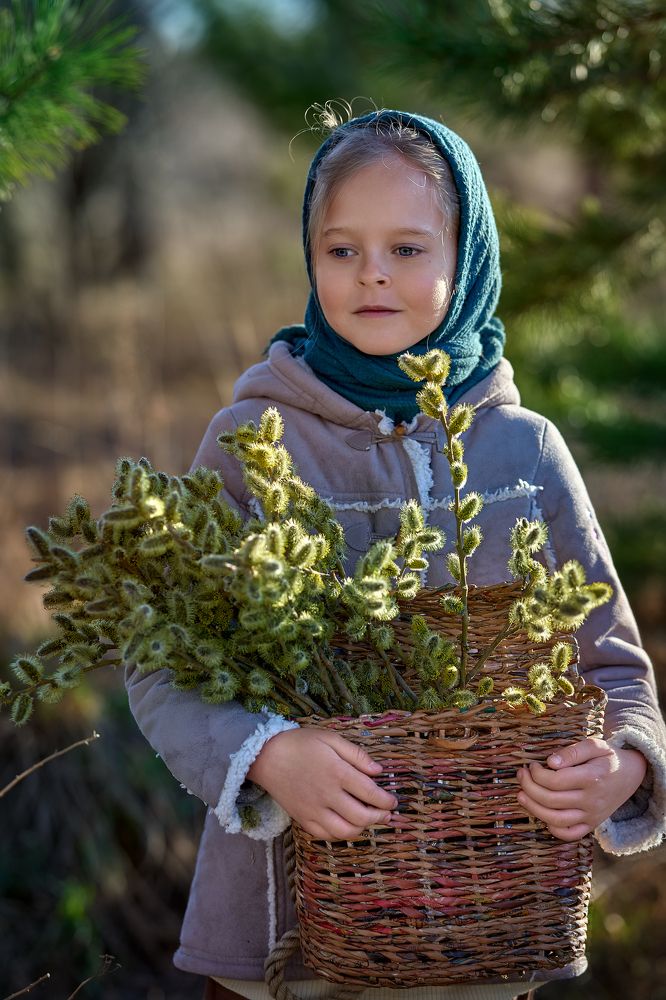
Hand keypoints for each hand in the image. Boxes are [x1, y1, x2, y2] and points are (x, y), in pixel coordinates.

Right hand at [247, 728, 397, 840]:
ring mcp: (314, 810)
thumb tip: (378, 771)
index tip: (393, 802)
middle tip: (387, 814)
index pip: (371, 793)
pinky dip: (341, 835)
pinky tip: (347, 826)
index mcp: (337, 772)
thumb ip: (356, 754)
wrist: (266, 756)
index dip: (386, 801)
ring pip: (346, 831)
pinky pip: (326, 836)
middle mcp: (327, 795)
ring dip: (363, 829)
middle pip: (362, 816)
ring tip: (369, 821)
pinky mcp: (303, 819)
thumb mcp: (330, 738)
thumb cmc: (300, 744)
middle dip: (379, 818)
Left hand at [517, 736, 647, 841]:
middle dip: (529, 787)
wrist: (632, 774)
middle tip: (521, 775)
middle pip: (551, 800)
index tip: (532, 765)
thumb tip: (551, 762)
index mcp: (592, 778)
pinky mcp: (593, 824)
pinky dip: (553, 829)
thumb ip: (572, 752)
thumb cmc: (609, 757)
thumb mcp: (594, 745)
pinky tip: (543, 815)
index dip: (537, 774)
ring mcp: (592, 815)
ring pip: (556, 820)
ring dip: (533, 808)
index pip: (555, 781)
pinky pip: (571, 834)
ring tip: (521, 795)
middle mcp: (592, 800)